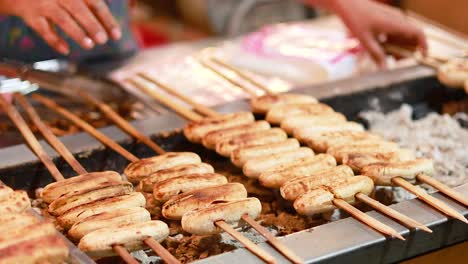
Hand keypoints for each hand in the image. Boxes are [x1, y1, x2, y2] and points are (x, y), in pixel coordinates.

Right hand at [4, 0, 121, 54]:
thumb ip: (88, 3)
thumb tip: (109, 23)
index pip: (94, 3)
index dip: (107, 19)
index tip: (116, 35)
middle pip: (78, 9)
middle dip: (92, 25)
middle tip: (103, 40)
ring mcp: (42, 3)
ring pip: (62, 19)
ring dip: (76, 33)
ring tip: (89, 45)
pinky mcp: (28, 14)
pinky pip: (42, 29)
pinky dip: (54, 40)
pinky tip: (66, 50)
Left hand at [331, 0, 426, 67]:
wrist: (347, 2)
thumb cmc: (355, 18)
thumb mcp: (365, 40)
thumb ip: (376, 54)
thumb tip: (384, 69)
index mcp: (396, 23)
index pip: (418, 33)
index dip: (424, 45)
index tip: (421, 57)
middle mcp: (398, 18)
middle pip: (411, 37)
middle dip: (406, 50)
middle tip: (394, 60)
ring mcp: (393, 17)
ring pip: (402, 34)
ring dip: (398, 45)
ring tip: (385, 55)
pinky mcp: (387, 17)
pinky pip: (395, 30)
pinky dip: (392, 39)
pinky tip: (380, 46)